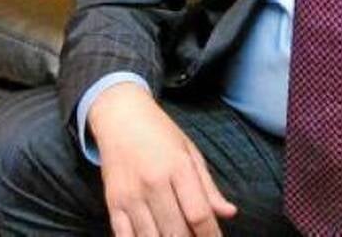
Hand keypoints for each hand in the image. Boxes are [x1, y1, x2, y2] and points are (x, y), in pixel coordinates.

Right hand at [88, 83, 237, 236]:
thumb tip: (229, 213)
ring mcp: (131, 195)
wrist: (119, 116)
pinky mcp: (112, 203)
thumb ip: (209, 187)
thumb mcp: (190, 152)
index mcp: (178, 167)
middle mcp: (153, 182)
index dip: (210, 235)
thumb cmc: (159, 133)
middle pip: (176, 231)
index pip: (199, 214)